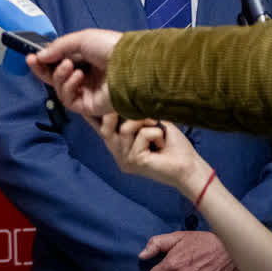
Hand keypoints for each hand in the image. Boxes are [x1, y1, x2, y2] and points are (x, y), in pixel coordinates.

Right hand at [28, 28, 122, 116]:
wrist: (130, 66)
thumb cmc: (112, 49)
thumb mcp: (82, 39)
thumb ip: (58, 47)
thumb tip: (40, 56)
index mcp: (86, 61)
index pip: (58, 63)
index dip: (43, 61)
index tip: (32, 56)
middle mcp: (85, 77)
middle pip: (55, 78)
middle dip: (43, 69)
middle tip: (33, 61)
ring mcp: (86, 92)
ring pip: (60, 88)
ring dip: (60, 76)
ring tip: (70, 66)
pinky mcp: (88, 106)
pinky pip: (68, 100)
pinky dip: (69, 87)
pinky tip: (78, 77)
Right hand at [90, 113, 209, 198]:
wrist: (190, 167)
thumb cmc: (174, 147)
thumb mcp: (152, 125)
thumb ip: (137, 117)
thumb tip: (125, 102)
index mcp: (121, 147)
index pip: (101, 129)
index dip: (91, 117)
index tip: (81, 106)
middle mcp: (118, 155)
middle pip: (105, 127)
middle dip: (122, 114)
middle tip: (145, 117)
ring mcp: (124, 160)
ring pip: (125, 129)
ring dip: (146, 125)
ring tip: (159, 133)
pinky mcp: (133, 161)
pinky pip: (140, 135)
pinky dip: (155, 134)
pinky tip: (162, 144)